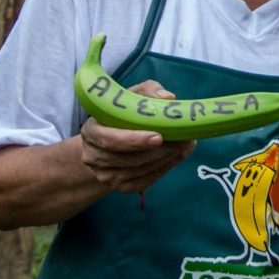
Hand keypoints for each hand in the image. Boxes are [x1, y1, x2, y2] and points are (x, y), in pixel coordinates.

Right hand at [80, 79, 196, 192]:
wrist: (108, 142)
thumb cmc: (122, 114)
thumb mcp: (130, 96)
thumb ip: (147, 91)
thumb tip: (168, 97)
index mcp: (92, 131)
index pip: (110, 140)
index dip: (134, 140)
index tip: (159, 137)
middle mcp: (94, 156)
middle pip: (129, 159)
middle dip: (160, 150)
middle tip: (184, 139)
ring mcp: (106, 175)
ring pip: (140, 171)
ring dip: (167, 159)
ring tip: (186, 145)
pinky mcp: (121, 187)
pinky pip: (146, 180)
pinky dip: (165, 168)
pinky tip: (178, 155)